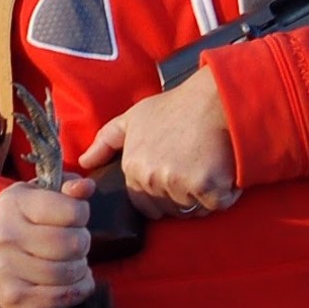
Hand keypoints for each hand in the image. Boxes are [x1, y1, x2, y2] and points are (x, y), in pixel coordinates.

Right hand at [0, 175, 95, 307]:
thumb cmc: (26, 219)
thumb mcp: (43, 194)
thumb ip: (70, 186)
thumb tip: (86, 187)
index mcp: (13, 203)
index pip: (73, 211)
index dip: (82, 214)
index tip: (76, 217)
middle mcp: (4, 236)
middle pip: (72, 244)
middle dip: (83, 243)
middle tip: (76, 242)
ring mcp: (5, 269)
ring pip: (68, 272)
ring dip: (80, 267)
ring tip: (74, 260)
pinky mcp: (12, 298)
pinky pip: (60, 298)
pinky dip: (78, 290)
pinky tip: (76, 281)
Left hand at [79, 68, 240, 219]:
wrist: (215, 98)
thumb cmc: (176, 107)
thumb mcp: (134, 117)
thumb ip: (106, 140)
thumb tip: (84, 160)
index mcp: (134, 168)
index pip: (144, 204)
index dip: (161, 191)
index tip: (174, 171)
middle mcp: (153, 180)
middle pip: (168, 209)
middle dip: (180, 196)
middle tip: (193, 166)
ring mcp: (180, 186)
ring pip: (192, 209)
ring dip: (203, 195)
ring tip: (208, 164)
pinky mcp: (208, 188)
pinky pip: (216, 204)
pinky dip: (224, 192)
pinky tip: (223, 169)